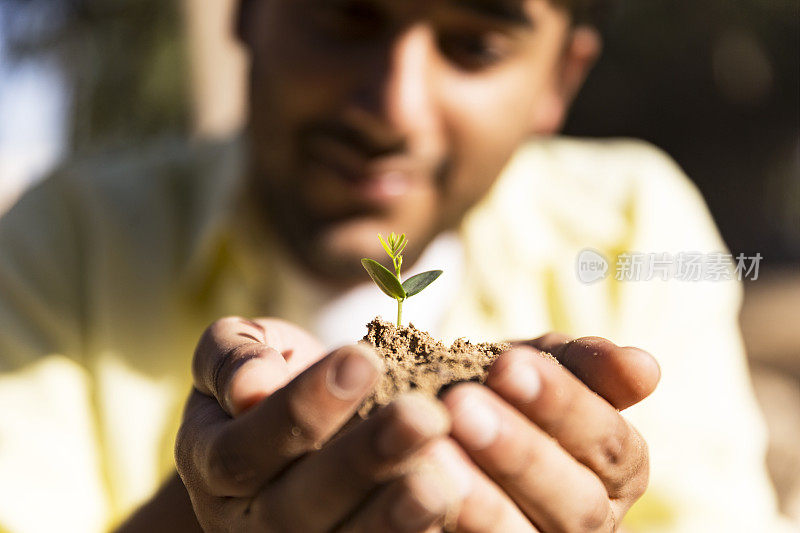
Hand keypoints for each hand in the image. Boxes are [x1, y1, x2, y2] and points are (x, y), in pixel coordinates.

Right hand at [175, 317, 465, 531]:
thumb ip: (231, 359)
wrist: (291, 428)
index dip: (301, 407)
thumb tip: (251, 386)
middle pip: (296, 507)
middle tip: (425, 416)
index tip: (362, 359)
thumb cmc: (267, 376)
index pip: (246, 447)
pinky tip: (456, 502)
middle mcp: (245, 522)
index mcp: (211, 465)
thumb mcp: (235, 350)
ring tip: (441, 480)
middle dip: (364, 460)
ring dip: (393, 517)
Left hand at [438, 334, 659, 531]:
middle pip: (577, 504)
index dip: (563, 404)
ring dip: (481, 500)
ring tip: (432, 452)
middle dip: (520, 452)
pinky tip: (411, 489)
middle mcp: (591, 523)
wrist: (449, 423)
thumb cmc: (503, 390)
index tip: (507, 364)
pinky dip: (444, 524)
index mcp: (616, 469)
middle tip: (462, 405)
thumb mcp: (541, 367)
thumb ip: (587, 365)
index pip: (610, 443)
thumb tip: (643, 368)